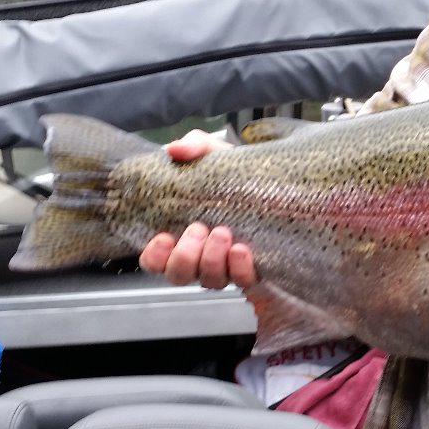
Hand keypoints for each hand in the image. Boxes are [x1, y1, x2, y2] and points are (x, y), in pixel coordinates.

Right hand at [138, 132, 258, 291]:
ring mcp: (225, 267)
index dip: (154, 256)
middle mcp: (200, 257)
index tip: (164, 236)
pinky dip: (240, 268)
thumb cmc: (234, 173)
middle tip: (198, 228)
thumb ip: (194, 147)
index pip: (155, 261)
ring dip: (212, 260)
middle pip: (179, 275)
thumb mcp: (214, 154)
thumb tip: (175, 149)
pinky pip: (242, 280)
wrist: (273, 182)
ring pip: (209, 281)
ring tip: (222, 232)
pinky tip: (242, 250)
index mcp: (181, 235)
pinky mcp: (252, 270)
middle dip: (185, 256)